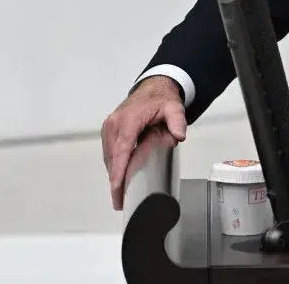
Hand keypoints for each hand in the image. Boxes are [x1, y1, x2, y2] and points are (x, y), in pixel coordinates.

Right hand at [101, 76, 187, 210]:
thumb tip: (179, 135)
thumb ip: (177, 121)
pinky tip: (119, 178)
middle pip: (112, 157)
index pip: (121, 150)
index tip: (116, 187)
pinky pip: (110, 152)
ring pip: (109, 157)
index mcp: (128, 120)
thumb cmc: (161, 99)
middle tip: (120, 201)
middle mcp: (114, 124)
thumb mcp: (174, 107)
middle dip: (114, 180)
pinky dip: (113, 166)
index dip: (118, 170)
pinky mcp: (109, 131)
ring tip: (119, 196)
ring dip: (113, 175)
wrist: (153, 88)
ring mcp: (109, 128)